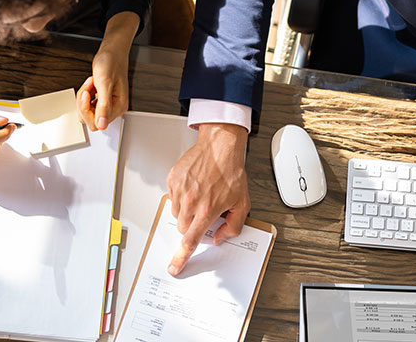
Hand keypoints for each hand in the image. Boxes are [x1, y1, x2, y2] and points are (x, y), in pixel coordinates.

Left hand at [78, 12, 138, 130]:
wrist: (112, 52)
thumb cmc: (111, 62)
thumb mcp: (105, 83)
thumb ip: (103, 106)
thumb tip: (102, 125)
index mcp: (118, 107)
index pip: (98, 123)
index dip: (87, 110)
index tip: (86, 94)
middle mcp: (114, 108)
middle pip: (91, 119)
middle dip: (84, 104)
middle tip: (88, 88)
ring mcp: (108, 104)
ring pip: (87, 112)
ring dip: (84, 98)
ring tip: (90, 84)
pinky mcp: (102, 100)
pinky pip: (88, 105)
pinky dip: (85, 95)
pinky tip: (91, 85)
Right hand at [166, 123, 249, 275]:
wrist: (220, 147)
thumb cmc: (231, 171)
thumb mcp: (242, 203)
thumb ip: (233, 226)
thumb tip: (219, 238)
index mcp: (207, 210)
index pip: (190, 241)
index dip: (181, 257)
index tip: (174, 267)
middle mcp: (190, 201)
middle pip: (183, 228)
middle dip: (193, 225)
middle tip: (205, 212)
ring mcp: (179, 190)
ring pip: (177, 214)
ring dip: (187, 211)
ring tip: (201, 195)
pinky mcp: (173, 180)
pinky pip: (173, 198)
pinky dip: (182, 197)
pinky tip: (195, 186)